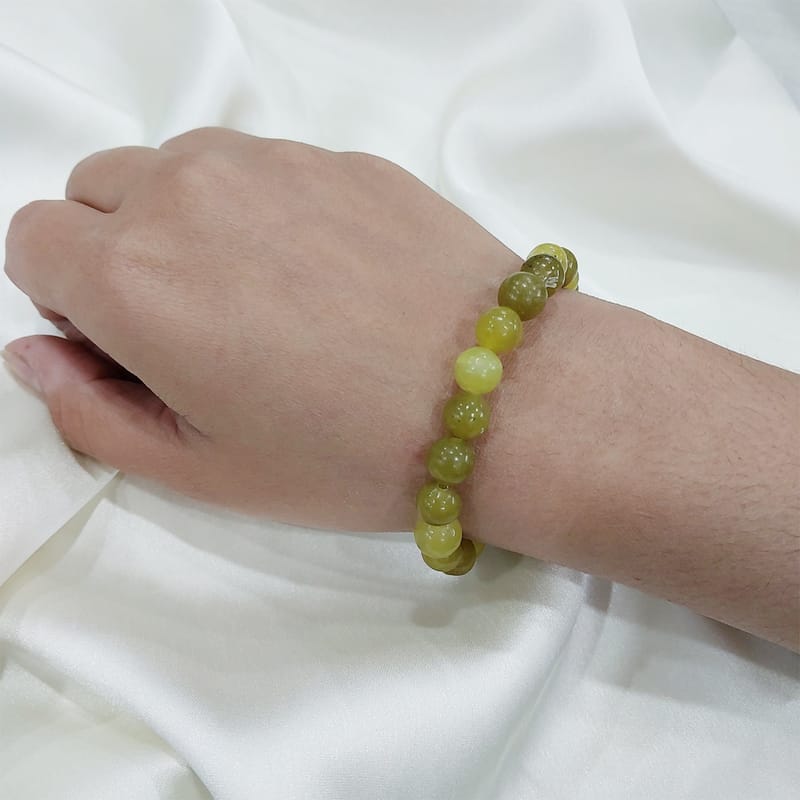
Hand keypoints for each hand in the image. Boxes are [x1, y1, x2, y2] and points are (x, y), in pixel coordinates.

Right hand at [4, 127, 549, 532]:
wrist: (497, 396)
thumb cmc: (347, 453)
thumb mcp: (202, 469)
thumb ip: (91, 412)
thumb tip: (38, 356)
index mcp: (132, 274)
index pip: (32, 242)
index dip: (73, 300)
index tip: (132, 342)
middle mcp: (188, 193)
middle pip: (99, 191)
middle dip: (120, 249)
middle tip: (201, 323)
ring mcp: (272, 162)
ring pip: (181, 167)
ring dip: (194, 221)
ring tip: (271, 298)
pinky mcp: (342, 157)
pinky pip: (268, 168)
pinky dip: (270, 209)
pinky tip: (334, 275)